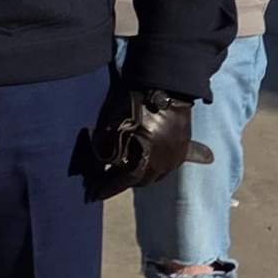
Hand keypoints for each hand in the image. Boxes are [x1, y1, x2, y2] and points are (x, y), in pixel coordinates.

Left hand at [86, 83, 212, 201]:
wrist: (165, 82)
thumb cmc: (132, 101)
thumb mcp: (110, 126)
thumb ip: (104, 150)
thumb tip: (97, 168)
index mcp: (147, 158)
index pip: (125, 181)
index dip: (108, 188)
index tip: (94, 195)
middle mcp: (166, 162)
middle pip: (141, 180)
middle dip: (121, 182)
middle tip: (103, 180)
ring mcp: (177, 154)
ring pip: (155, 174)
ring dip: (138, 175)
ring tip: (122, 171)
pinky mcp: (183, 146)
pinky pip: (167, 164)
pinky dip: (152, 165)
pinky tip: (144, 163)